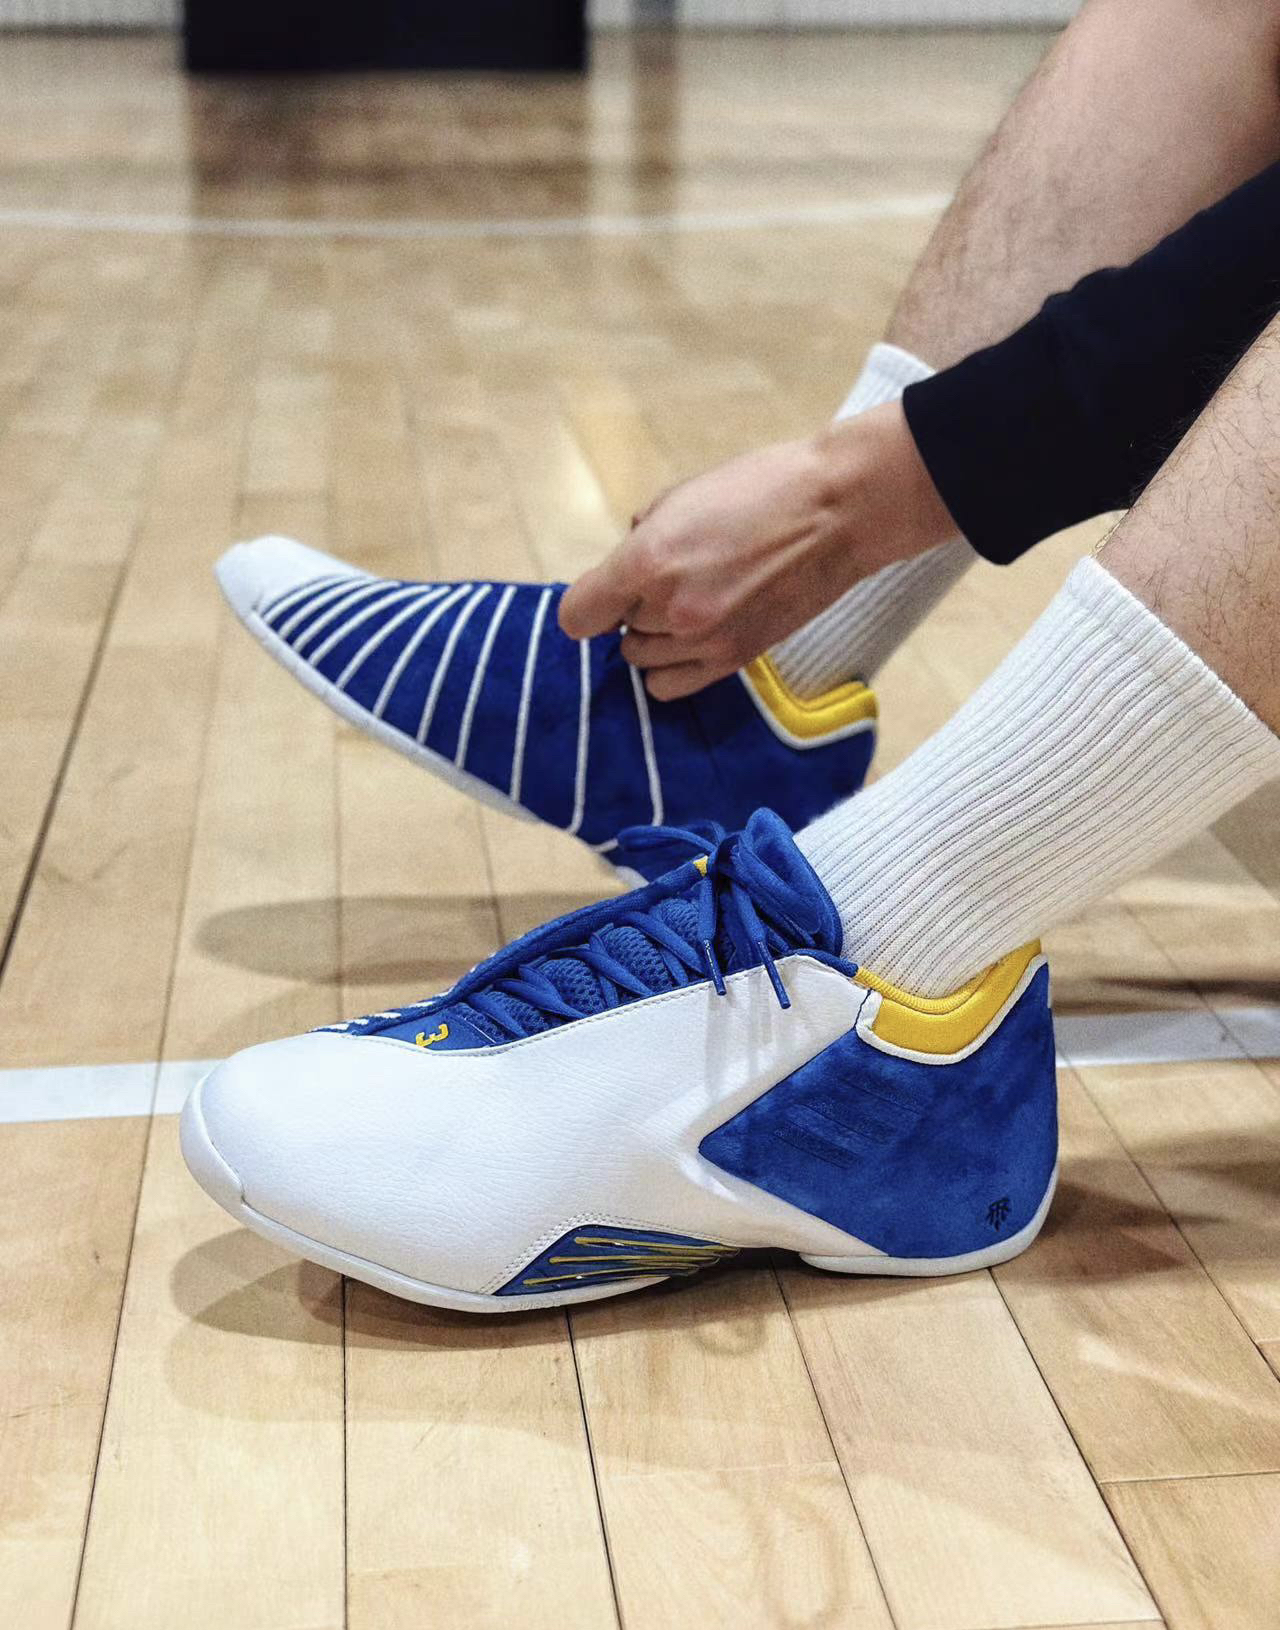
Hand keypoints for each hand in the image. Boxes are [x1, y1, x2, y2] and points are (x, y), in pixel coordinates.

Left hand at [558, 401, 957, 699]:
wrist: (837, 513)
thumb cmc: (761, 488)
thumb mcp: (683, 495)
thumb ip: (642, 538)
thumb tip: (624, 566)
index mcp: (647, 560)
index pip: (577, 615)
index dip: (588, 605)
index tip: (604, 594)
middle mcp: (668, 609)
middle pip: (617, 634)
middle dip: (632, 610)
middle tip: (668, 582)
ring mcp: (702, 640)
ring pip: (642, 661)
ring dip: (654, 637)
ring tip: (689, 605)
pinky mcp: (733, 660)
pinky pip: (671, 686)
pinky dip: (671, 667)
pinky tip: (692, 638)